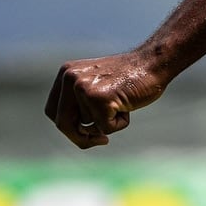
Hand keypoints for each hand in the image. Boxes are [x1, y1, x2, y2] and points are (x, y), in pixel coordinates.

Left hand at [44, 51, 166, 148]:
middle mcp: (69, 78)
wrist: (153, 64)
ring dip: (108, 124)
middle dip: (80, 138)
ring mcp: (82, 88)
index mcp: (66, 73)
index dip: (67, 127)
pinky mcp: (98, 98)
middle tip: (101, 141)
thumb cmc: (130, 78)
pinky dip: (120, 124)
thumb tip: (78, 133)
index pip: (52, 111)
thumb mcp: (97, 85)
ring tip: (122, 104)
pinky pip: (105, 128)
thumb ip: (81, 104)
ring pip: (87, 128)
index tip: (84, 133)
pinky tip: (128, 106)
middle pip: (62, 123)